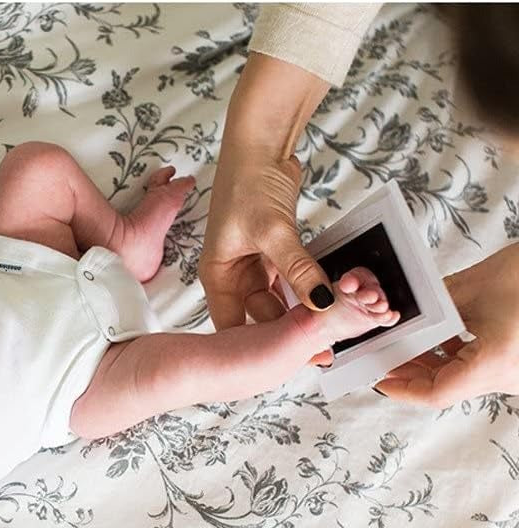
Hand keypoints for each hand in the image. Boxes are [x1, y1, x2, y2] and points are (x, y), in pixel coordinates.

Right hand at [200, 53, 335, 364]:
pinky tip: (328, 303)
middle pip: (259, 316)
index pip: (231, 327)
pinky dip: (309, 290)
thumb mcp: (273, 231)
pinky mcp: (274, 252)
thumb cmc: (248, 183)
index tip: (288, 364)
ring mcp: (254, 264)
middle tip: (321, 351)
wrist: (259, 143)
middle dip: (287, 332)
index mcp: (218, 276)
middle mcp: (233, 276)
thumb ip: (299, 270)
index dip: (256, 349)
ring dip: (302, 312)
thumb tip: (323, 304)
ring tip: (330, 332)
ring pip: (278, 300)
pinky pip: (292, 281)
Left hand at [374, 243, 518, 406]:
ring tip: (410, 343)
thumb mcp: (476, 286)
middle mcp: (508, 376)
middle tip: (388, 357)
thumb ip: (437, 304)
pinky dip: (458, 355)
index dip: (403, 389)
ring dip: (434, 363)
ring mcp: (516, 372)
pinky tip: (442, 336)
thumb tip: (410, 313)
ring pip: (464, 377)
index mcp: (495, 364)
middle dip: (413, 372)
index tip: (381, 380)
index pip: (437, 393)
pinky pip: (482, 366)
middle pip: (448, 386)